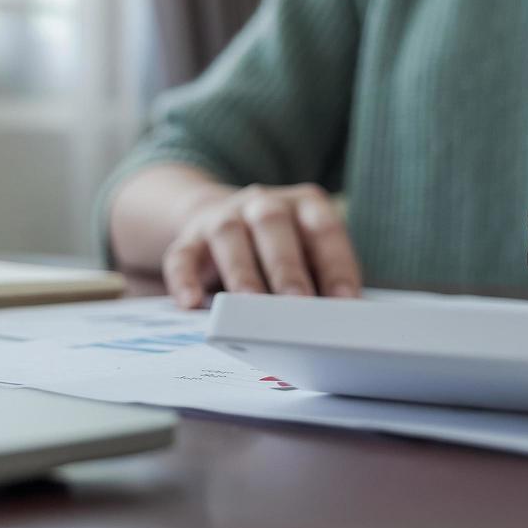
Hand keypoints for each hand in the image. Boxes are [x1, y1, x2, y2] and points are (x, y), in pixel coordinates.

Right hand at [162, 183, 361, 308]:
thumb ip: (324, 281)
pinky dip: (184, 279)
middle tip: (297, 303)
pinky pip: (182, 255)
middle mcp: (263, 203)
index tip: (346, 302)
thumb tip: (344, 324)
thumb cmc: (281, 251)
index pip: (324, 229)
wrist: (221, 219)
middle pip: (274, 225)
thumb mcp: (308, 256)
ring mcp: (223, 217)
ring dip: (241, 272)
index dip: (336, 264)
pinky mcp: (190, 238)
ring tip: (248, 307)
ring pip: (229, 234)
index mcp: (303, 205)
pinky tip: (190, 304)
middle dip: (287, 266)